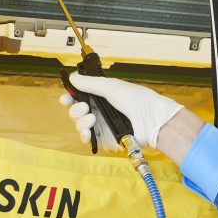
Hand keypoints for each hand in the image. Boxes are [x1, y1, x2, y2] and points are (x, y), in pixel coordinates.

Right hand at [58, 72, 182, 150]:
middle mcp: (99, 110)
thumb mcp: (112, 87)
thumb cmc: (137, 100)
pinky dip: (85, 136)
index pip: (79, 96)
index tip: (66, 97)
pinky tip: (88, 131)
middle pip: (76, 111)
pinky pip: (88, 139)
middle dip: (75, 109)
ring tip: (91, 118)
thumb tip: (73, 77)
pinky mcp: (105, 139)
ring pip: (79, 125)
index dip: (69, 97)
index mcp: (100, 96)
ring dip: (80, 121)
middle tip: (84, 107)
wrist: (151, 119)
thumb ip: (90, 84)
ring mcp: (101, 125)